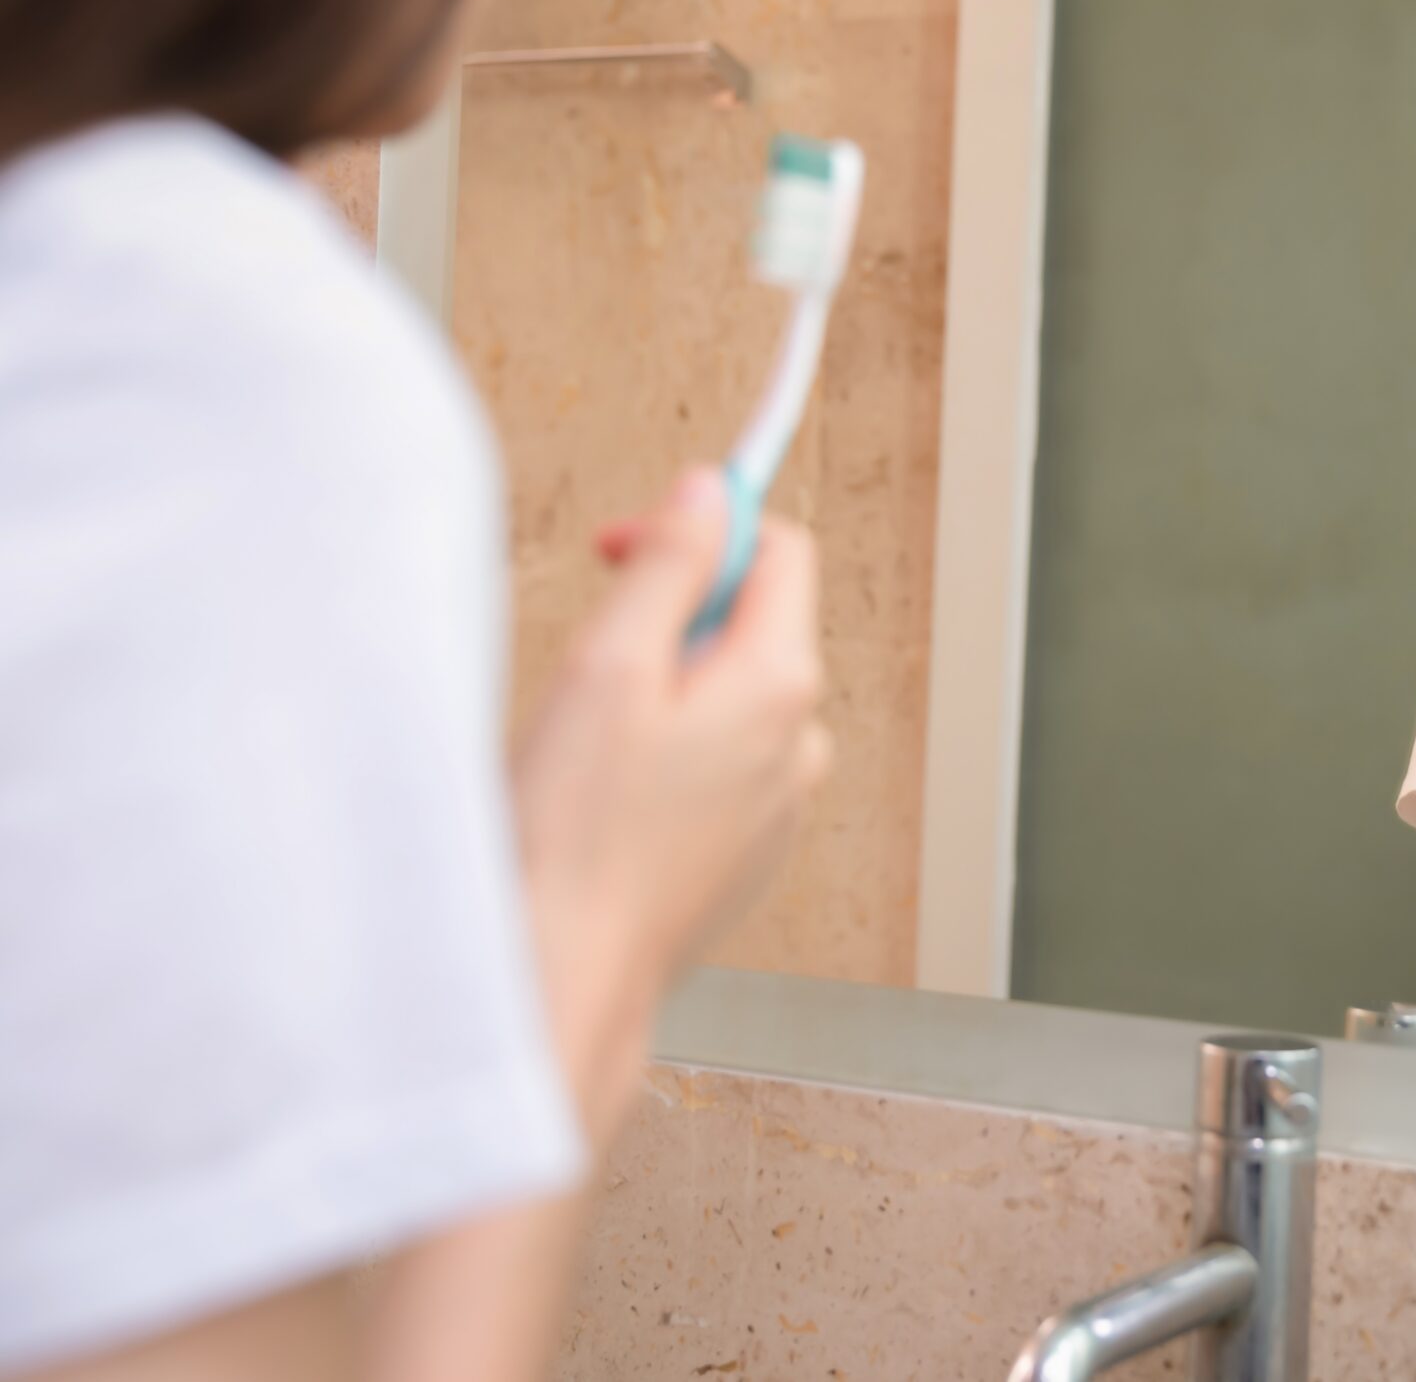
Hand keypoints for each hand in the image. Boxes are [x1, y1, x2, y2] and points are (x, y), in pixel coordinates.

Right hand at [511, 468, 831, 1132]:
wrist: (564, 974)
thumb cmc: (575, 835)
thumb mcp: (610, 663)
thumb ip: (671, 565)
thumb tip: (709, 494)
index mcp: (780, 683)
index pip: (781, 551)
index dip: (704, 527)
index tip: (632, 544)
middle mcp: (800, 743)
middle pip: (753, 623)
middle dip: (674, 614)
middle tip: (592, 655)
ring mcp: (777, 803)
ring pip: (728, 698)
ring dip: (665, 691)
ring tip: (590, 743)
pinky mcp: (744, 850)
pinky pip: (715, 766)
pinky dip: (665, 758)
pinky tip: (605, 799)